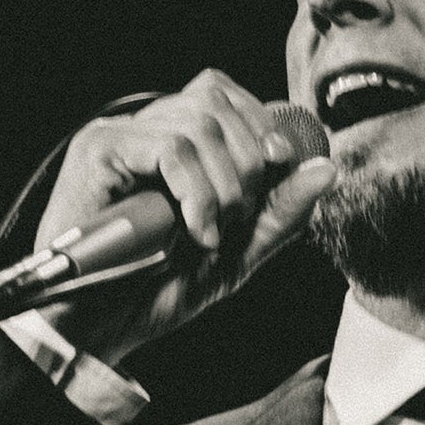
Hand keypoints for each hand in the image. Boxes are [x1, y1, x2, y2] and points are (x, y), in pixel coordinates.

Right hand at [27, 71, 334, 365]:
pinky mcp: (98, 150)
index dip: (262, 125)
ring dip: (224, 185)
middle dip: (249, 159)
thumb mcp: (236, 254)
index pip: (226, 95)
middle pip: (216, 98)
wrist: (96, 329)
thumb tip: (328, 167)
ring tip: (210, 235)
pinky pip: (170, 147)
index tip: (282, 167)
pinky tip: (193, 232)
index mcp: (173, 143)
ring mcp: (119, 136)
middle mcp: (144, 130)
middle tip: (238, 218)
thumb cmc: (153, 291)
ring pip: (198, 123)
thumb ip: (281, 212)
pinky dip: (196, 191)